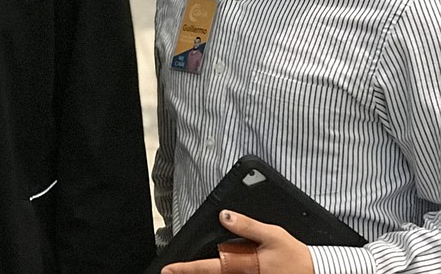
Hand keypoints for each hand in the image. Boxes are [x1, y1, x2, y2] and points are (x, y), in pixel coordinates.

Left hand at [161, 209, 313, 273]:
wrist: (314, 272)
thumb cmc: (293, 255)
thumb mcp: (271, 234)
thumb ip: (246, 225)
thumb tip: (224, 215)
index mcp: (244, 267)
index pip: (208, 269)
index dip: (186, 269)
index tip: (168, 270)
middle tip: (170, 273)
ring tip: (185, 273)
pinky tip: (211, 272)